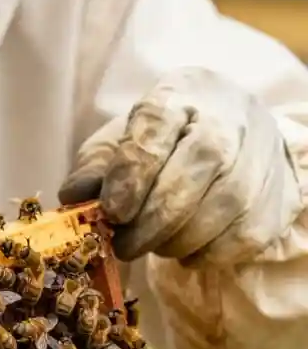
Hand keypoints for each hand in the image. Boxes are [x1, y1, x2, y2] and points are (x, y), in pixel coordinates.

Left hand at [59, 67, 302, 265]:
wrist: (234, 136)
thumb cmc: (162, 142)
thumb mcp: (117, 142)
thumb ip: (93, 167)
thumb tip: (72, 197)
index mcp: (178, 95)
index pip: (156, 127)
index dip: (132, 173)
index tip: (112, 212)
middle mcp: (226, 119)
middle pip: (188, 176)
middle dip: (148, 222)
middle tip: (122, 245)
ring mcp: (258, 157)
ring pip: (217, 211)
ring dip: (174, 241)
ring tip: (153, 244)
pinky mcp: (275, 197)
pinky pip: (239, 238)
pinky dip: (206, 254)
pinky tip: (186, 248)